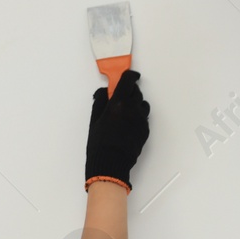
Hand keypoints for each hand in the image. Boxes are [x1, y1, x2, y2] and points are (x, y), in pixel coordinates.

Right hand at [85, 69, 149, 189]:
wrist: (111, 163)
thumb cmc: (100, 144)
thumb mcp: (94, 121)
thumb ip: (99, 102)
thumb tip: (102, 92)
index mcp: (118, 104)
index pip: (128, 80)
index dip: (128, 75)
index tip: (126, 75)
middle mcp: (132, 109)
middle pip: (136, 91)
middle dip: (129, 91)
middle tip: (120, 97)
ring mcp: (141, 119)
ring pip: (142, 103)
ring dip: (135, 103)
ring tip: (124, 112)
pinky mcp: (145, 128)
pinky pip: (143, 117)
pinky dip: (137, 116)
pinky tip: (126, 125)